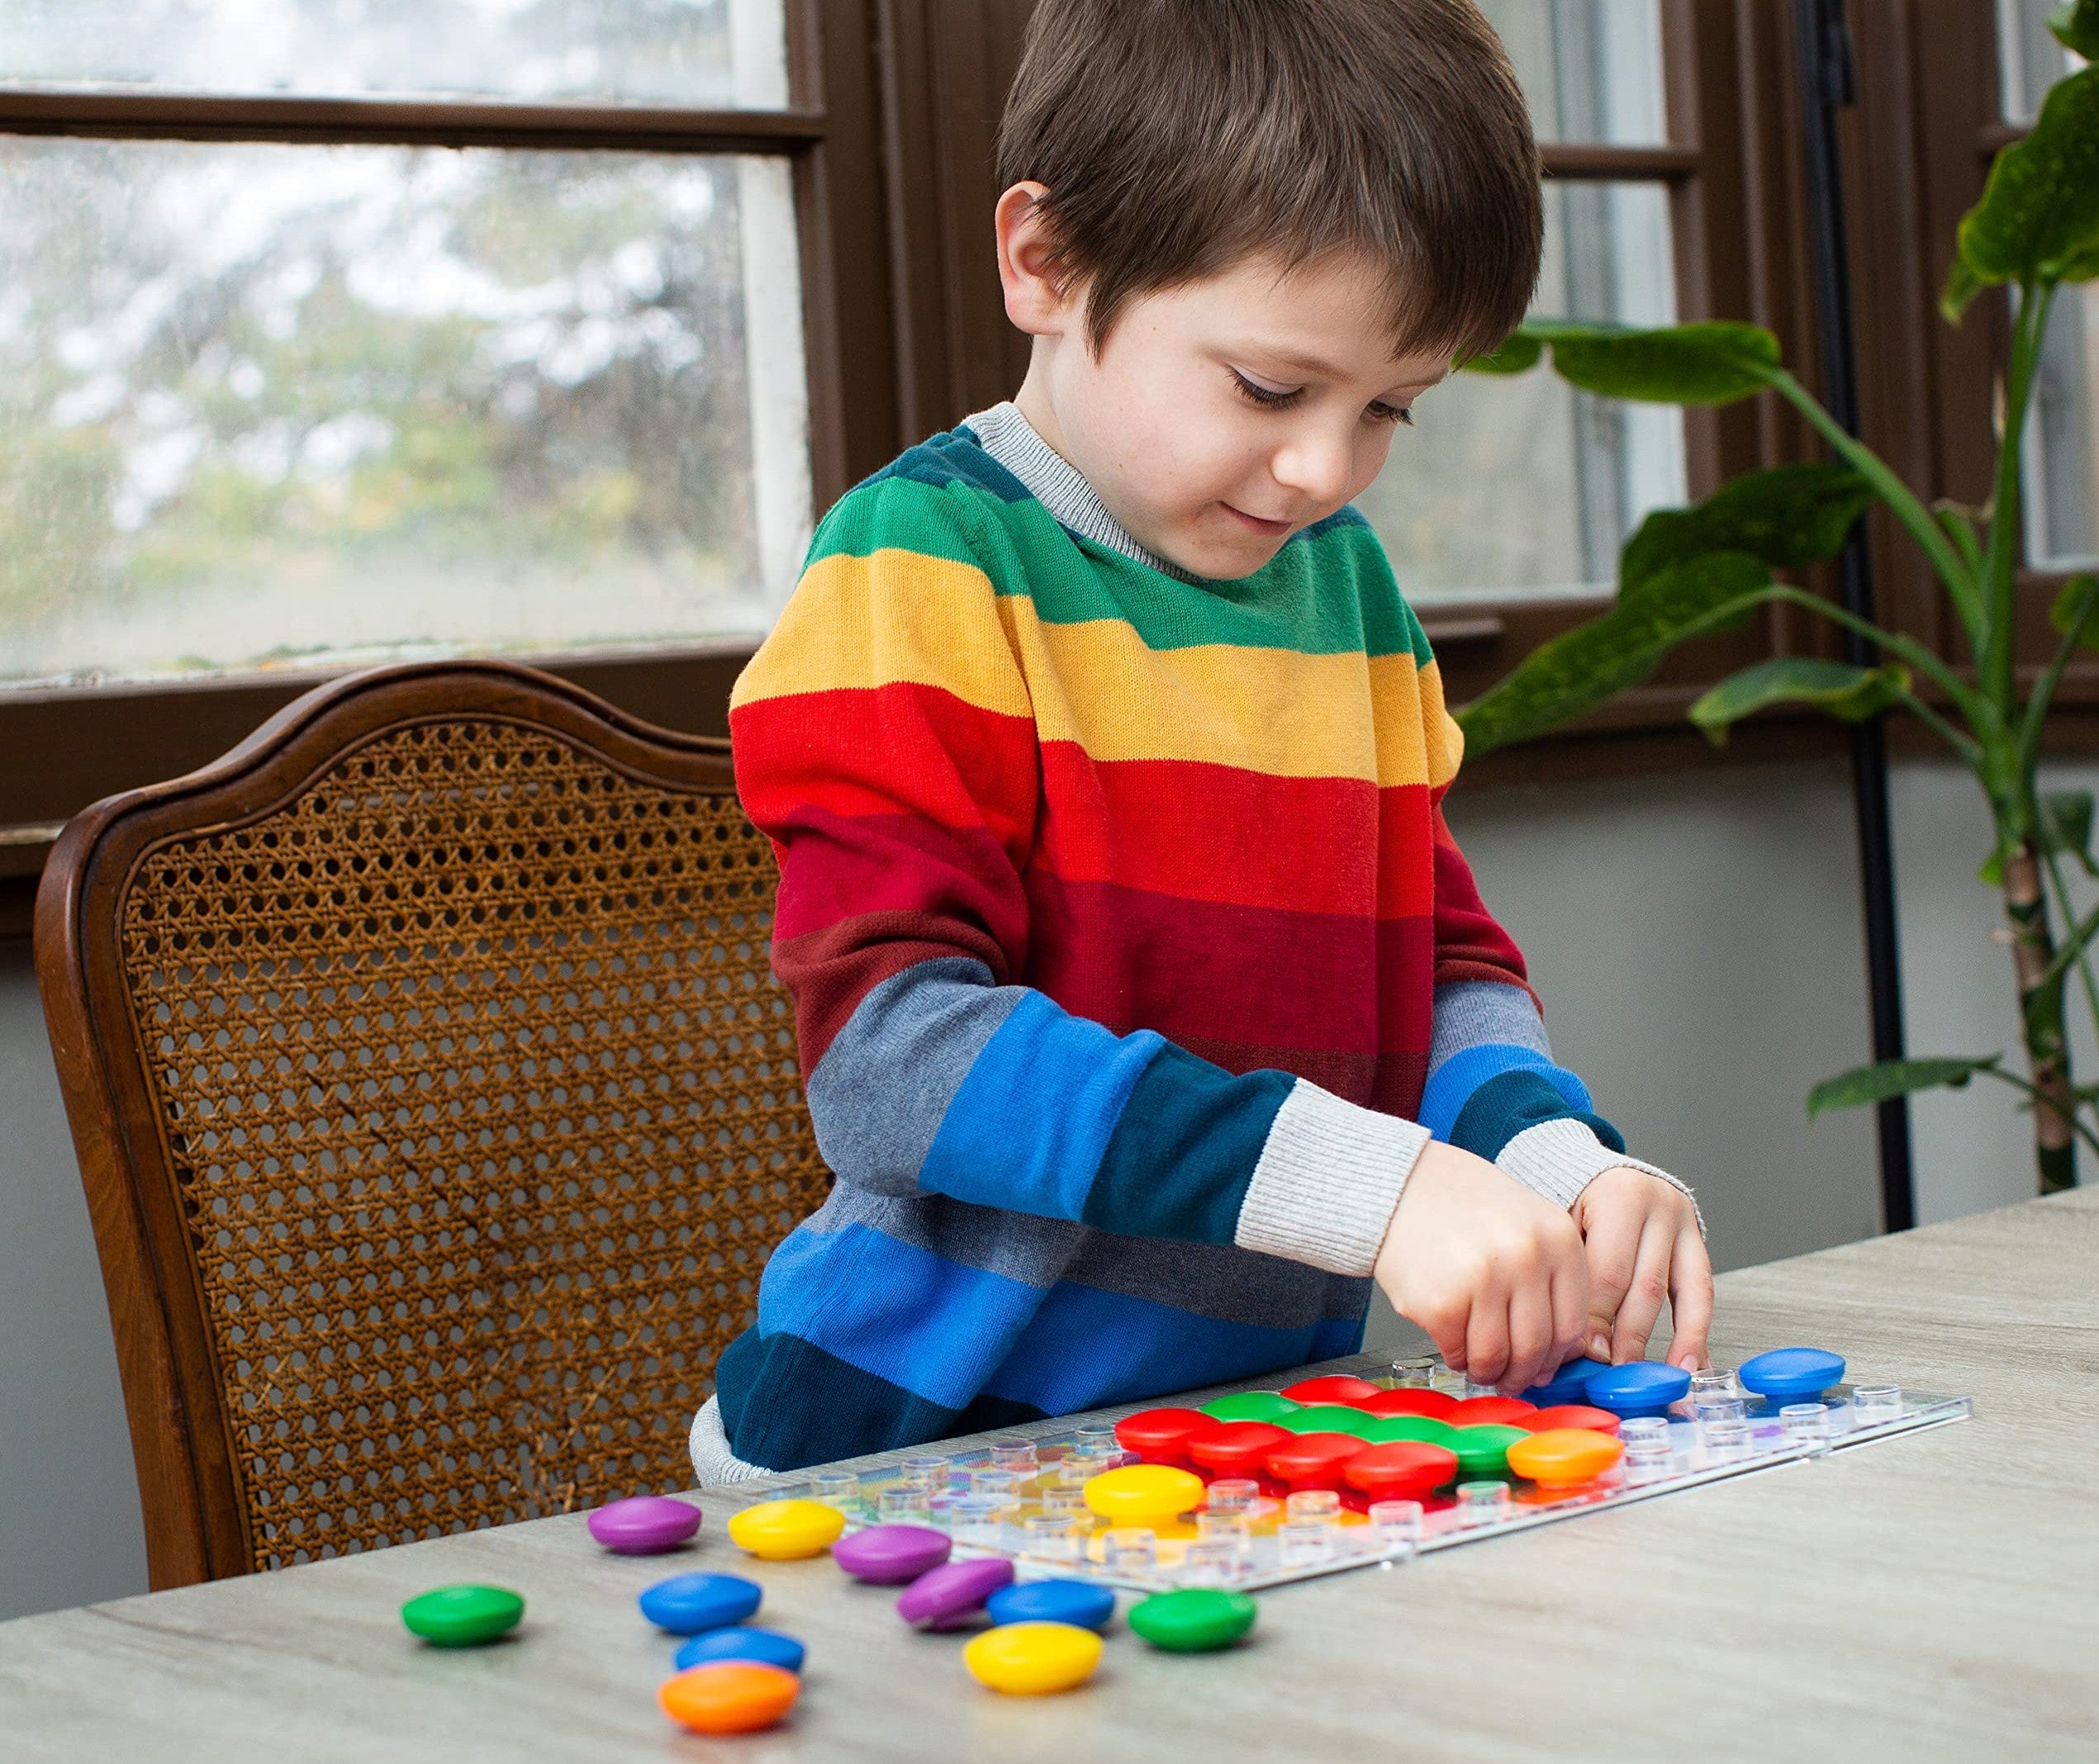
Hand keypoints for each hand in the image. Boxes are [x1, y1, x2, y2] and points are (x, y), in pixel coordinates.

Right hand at [1374, 1141, 1588, 1393]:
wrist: (1402, 1185)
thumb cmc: (1463, 1208)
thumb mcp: (1528, 1226)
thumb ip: (1550, 1282)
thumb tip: (1555, 1358)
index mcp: (1558, 1239)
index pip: (1572, 1326)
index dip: (1556, 1358)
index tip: (1543, 1368)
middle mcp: (1525, 1257)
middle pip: (1536, 1347)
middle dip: (1522, 1373)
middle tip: (1510, 1378)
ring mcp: (1482, 1279)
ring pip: (1496, 1357)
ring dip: (1488, 1372)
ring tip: (1479, 1366)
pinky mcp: (1440, 1301)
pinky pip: (1457, 1351)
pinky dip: (1455, 1358)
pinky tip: (1453, 1345)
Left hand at [1572, 1166, 1711, 1369]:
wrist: (1598, 1174)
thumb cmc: (1572, 1200)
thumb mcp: (1561, 1224)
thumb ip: (1571, 1275)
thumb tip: (1578, 1345)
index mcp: (1619, 1196)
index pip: (1608, 1272)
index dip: (1597, 1320)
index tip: (1586, 1355)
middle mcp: (1658, 1206)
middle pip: (1644, 1286)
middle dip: (1628, 1337)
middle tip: (1616, 1374)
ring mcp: (1683, 1223)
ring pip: (1678, 1294)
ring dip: (1667, 1344)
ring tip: (1658, 1379)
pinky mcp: (1698, 1241)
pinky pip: (1702, 1295)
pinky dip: (1696, 1334)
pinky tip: (1690, 1363)